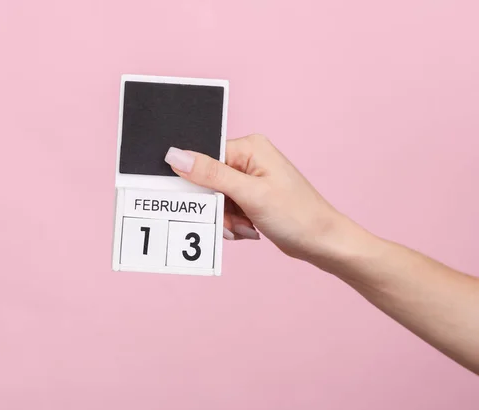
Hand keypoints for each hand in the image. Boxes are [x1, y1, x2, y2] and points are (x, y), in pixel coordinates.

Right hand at [164, 134, 345, 260]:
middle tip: (233, 221)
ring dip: (226, 219)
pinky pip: (226, 209)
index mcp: (249, 147)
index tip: (208, 204)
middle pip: (208, 181)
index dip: (200, 184)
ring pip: (216, 200)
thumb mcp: (249, 194)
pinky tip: (249, 230)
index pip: (204, 158)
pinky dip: (233, 224)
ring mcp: (250, 179)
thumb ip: (210, 174)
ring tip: (246, 228)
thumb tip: (176, 156)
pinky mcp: (251, 197)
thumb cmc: (296, 215)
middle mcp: (248, 158)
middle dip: (217, 208)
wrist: (321, 242)